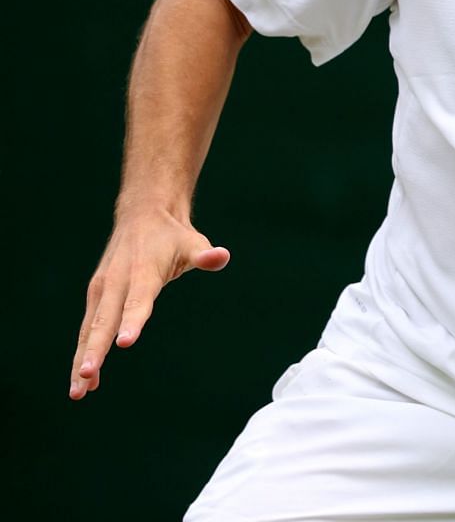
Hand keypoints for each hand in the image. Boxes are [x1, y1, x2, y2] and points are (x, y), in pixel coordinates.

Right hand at [70, 211, 228, 399]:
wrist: (142, 215)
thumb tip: (222, 256)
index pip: (137, 300)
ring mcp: (102, 290)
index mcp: (141, 272)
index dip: (131, 321)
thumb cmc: (172, 235)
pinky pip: (88, 328)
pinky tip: (86, 380)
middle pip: (103, 321)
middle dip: (94, 351)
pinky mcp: (96, 296)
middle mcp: (116, 282)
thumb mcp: (193, 242)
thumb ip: (205, 255)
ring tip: (79, 392)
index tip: (124, 342)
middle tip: (87, 378)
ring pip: (89, 330)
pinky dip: (84, 352)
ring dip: (82, 360)